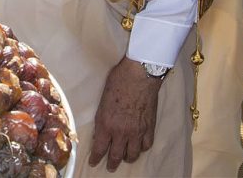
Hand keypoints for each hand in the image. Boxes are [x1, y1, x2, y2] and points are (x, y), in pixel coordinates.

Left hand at [88, 57, 161, 171]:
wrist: (139, 74)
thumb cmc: (118, 81)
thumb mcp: (102, 100)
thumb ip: (102, 118)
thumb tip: (102, 128)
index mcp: (106, 124)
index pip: (99, 149)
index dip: (95, 158)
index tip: (93, 162)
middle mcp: (121, 132)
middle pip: (116, 156)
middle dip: (111, 164)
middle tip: (110, 167)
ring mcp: (137, 131)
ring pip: (132, 154)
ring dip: (127, 158)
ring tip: (125, 158)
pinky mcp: (149, 127)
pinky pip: (146, 145)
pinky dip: (142, 148)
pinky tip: (140, 146)